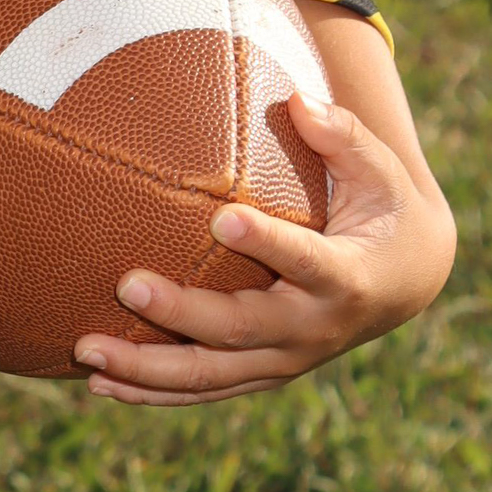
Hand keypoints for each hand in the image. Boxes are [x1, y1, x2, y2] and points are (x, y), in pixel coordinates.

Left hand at [72, 87, 454, 406]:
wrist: (404, 283)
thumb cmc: (382, 210)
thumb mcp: (380, 172)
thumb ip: (344, 137)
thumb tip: (301, 100)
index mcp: (347, 277)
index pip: (305, 261)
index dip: (267, 244)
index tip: (223, 218)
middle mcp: (312, 328)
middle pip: (240, 328)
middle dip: (181, 311)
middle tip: (126, 283)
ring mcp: (284, 358)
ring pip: (212, 373)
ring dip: (147, 367)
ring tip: (87, 351)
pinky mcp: (261, 372)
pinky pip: (204, 388)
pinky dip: (153, 391)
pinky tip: (99, 384)